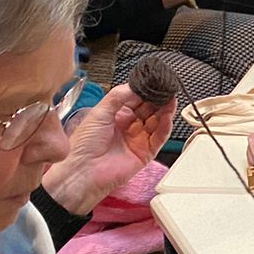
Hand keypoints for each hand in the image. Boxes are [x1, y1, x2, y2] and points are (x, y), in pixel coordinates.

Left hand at [41, 86, 174, 214]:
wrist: (83, 171)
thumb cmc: (83, 145)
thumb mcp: (99, 112)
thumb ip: (118, 96)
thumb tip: (135, 86)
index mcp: (115, 116)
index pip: (136, 99)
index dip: (145, 91)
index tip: (154, 82)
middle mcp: (128, 127)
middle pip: (149, 109)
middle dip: (158, 99)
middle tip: (166, 89)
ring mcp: (138, 139)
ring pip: (157, 122)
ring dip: (165, 110)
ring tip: (171, 99)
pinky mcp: (145, 153)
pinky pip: (159, 137)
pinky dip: (165, 126)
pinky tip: (167, 116)